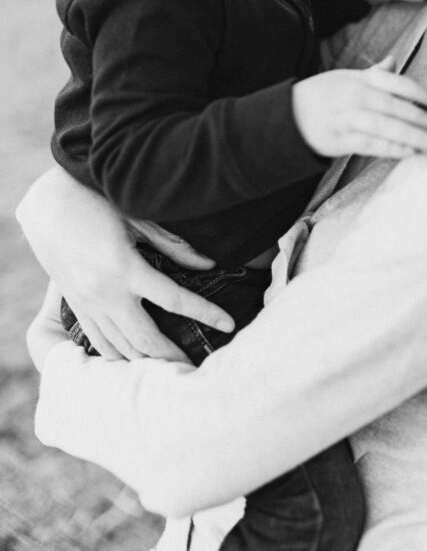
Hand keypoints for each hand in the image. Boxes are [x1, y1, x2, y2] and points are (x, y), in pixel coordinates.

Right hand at [16, 167, 234, 362]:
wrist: (49, 207)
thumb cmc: (99, 204)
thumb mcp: (138, 219)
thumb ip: (173, 245)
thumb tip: (209, 263)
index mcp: (127, 269)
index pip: (175, 300)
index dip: (205, 313)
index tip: (229, 324)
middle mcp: (107, 293)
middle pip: (146, 338)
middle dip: (172, 357)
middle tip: (195, 368)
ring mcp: (89, 303)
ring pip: (120, 346)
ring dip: (145, 363)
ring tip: (168, 372)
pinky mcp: (76, 305)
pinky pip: (97, 340)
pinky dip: (116, 356)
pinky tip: (131, 363)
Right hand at [292, 56, 426, 157]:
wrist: (286, 116)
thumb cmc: (322, 95)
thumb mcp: (346, 77)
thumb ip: (374, 74)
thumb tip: (394, 61)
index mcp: (360, 80)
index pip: (395, 83)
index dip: (417, 93)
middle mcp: (355, 97)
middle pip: (396, 108)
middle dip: (422, 119)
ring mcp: (347, 119)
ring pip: (386, 128)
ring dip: (412, 136)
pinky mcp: (340, 141)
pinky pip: (371, 145)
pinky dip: (391, 149)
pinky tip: (408, 152)